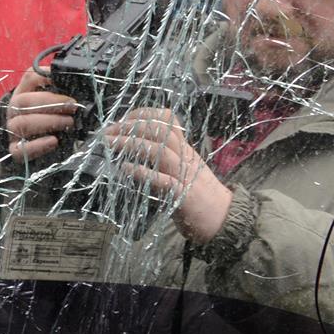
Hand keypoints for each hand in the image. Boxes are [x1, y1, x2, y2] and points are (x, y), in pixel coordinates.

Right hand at [1, 65, 78, 162]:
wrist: (40, 150)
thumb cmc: (51, 122)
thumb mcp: (54, 105)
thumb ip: (62, 94)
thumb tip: (81, 86)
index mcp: (24, 94)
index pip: (29, 78)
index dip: (45, 76)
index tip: (63, 81)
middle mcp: (14, 111)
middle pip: (22, 101)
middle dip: (51, 102)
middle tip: (72, 106)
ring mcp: (12, 131)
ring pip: (21, 123)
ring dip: (49, 121)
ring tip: (69, 122)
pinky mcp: (16, 150)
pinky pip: (20, 149)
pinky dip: (38, 145)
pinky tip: (54, 141)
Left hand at [103, 109, 234, 243]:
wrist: (225, 219)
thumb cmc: (199, 195)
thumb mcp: (183, 169)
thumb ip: (163, 157)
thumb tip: (133, 147)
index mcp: (185, 150)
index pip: (168, 120)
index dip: (144, 114)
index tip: (123, 118)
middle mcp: (185, 158)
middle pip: (161, 131)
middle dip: (131, 127)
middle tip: (108, 132)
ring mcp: (185, 176)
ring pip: (160, 151)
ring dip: (131, 144)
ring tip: (110, 143)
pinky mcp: (182, 197)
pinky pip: (163, 181)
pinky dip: (142, 173)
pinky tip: (125, 168)